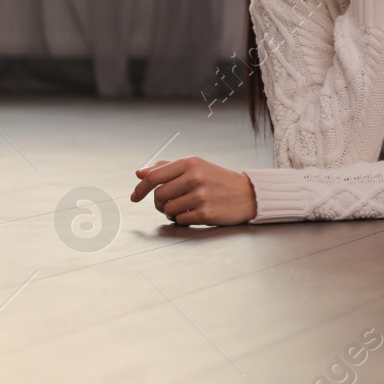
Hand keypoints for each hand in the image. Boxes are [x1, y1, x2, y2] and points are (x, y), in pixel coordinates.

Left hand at [130, 157, 257, 225]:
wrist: (248, 194)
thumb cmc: (218, 180)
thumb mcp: (196, 167)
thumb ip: (167, 168)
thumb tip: (140, 173)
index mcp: (191, 163)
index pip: (154, 176)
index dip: (140, 188)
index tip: (134, 197)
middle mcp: (195, 178)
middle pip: (158, 195)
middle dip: (159, 202)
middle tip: (169, 202)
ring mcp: (200, 196)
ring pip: (167, 209)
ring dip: (171, 212)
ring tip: (185, 207)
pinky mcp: (205, 213)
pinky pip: (179, 220)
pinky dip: (182, 220)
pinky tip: (194, 213)